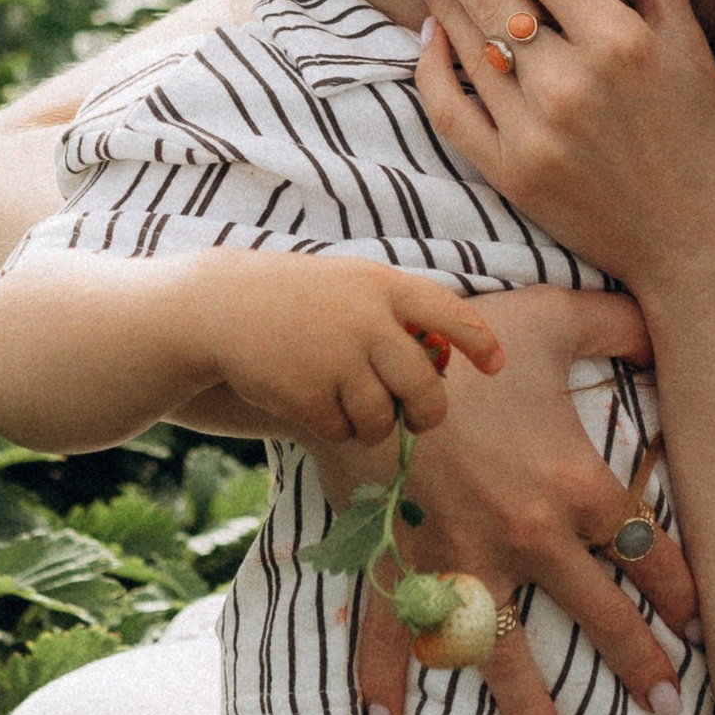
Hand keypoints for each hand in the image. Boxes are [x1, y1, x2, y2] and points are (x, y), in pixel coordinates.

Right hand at [186, 257, 502, 448]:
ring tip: (345, 402)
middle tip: (418, 420)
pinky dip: (333, 426)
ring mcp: (339, 359)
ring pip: (384, 419)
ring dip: (371, 423)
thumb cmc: (294, 299)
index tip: (496, 365)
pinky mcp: (310, 393)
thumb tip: (441, 366)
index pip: (450, 314)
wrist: (218, 307)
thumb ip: (395, 316)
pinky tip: (309, 400)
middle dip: (426, 413)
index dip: (479, 341)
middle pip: (426, 389)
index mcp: (384, 287)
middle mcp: (369, 322)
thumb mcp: (349, 285)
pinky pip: (342, 430)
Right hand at [340, 284, 698, 714]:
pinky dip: (385, 686)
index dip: (682, 591)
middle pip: (598, 616)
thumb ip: (614, 324)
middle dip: (639, 666)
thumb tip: (665, 318)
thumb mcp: (547, 318)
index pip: (648, 551)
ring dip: (530, 708)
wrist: (361, 356)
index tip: (704, 628)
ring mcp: (461, 560)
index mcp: (573, 486)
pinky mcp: (401, 563)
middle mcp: (527, 537)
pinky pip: (393, 635)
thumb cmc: (461, 338)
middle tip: (667, 707)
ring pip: (506, 651)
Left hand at [367, 0, 714, 299]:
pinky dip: (432, 66)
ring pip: (465, 43)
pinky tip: (430, 37)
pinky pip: (451, 107)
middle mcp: (571, 81)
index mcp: (620, 39)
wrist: (700, 247)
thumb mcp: (699, 50)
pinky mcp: (512, 173)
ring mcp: (535, 131)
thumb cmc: (708, 143)